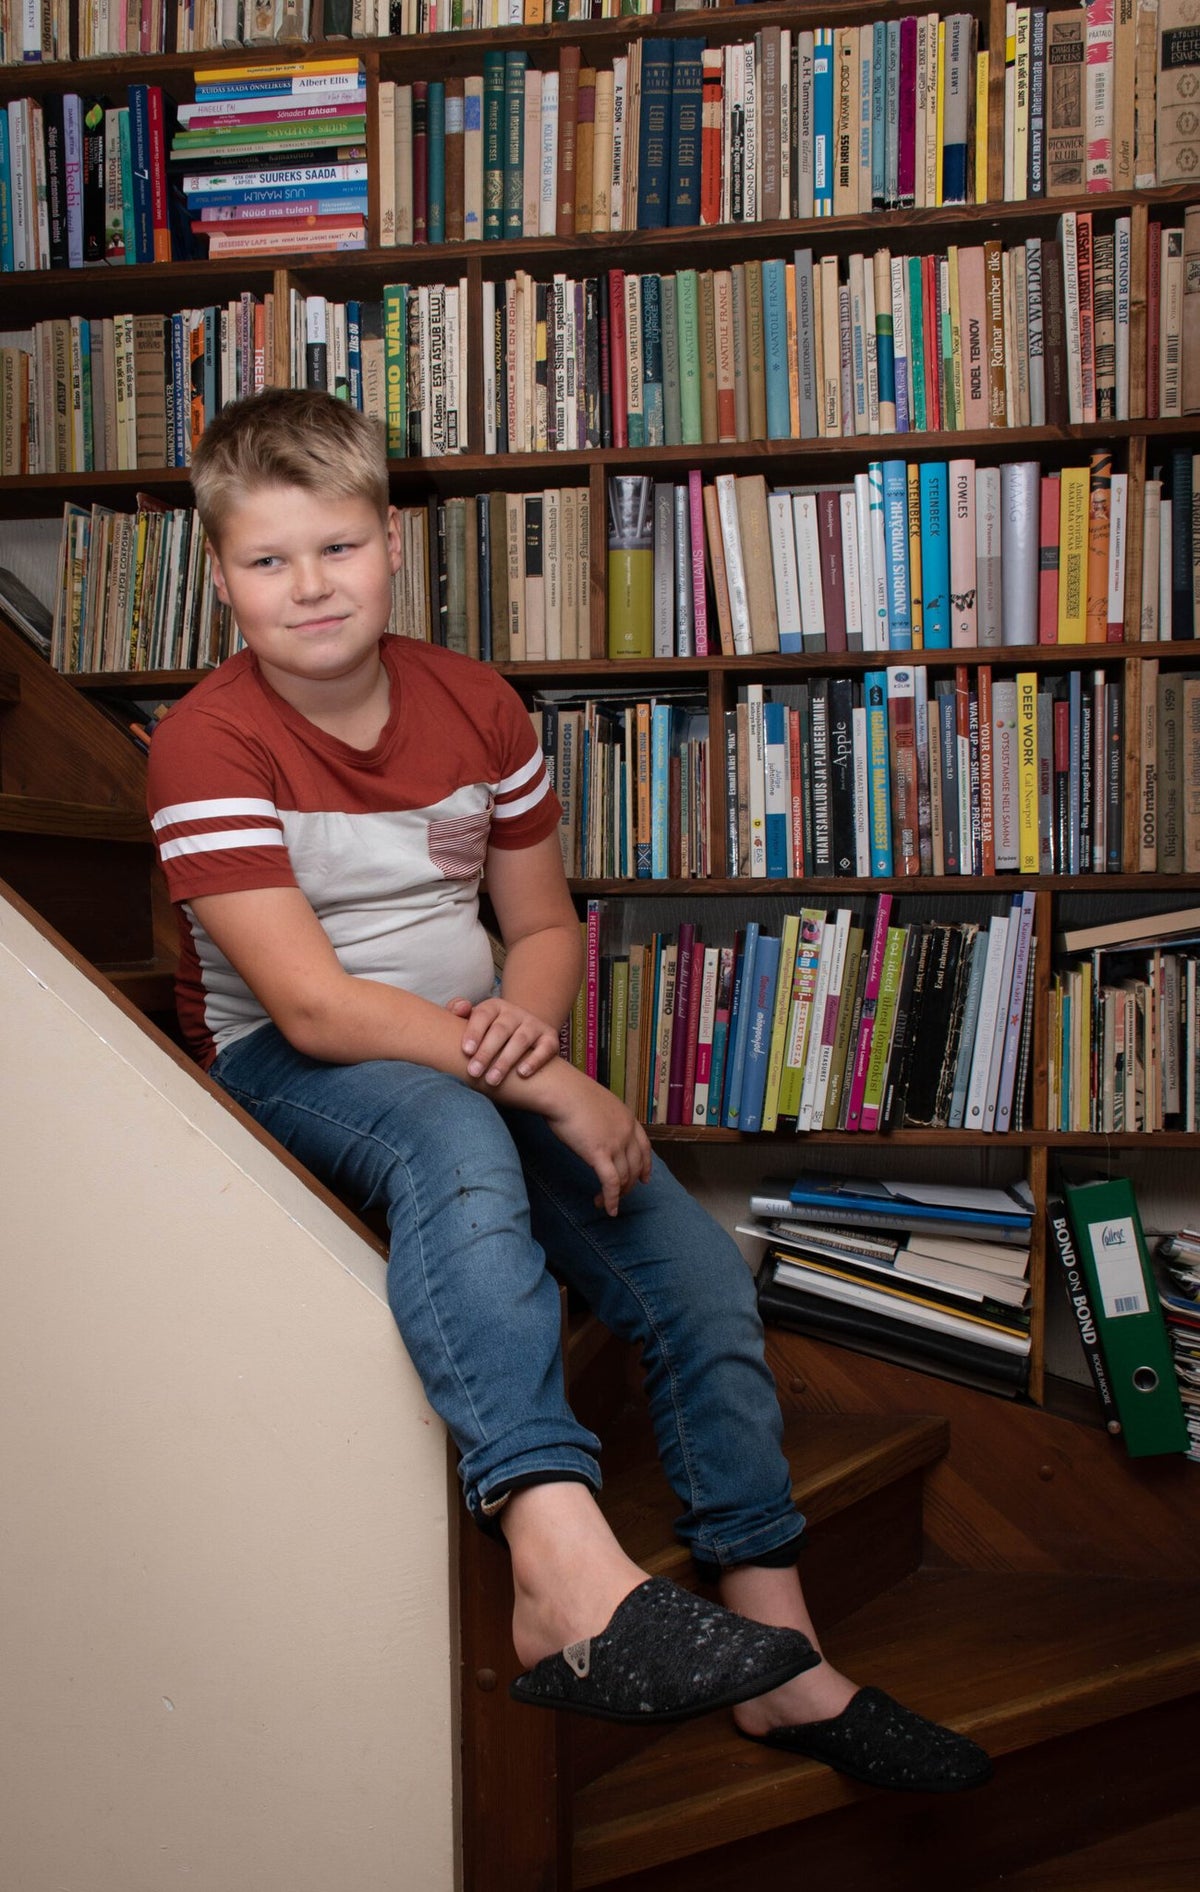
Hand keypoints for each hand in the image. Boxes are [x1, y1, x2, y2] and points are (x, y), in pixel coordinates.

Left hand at [446, 995, 561, 1085]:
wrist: (524, 1032)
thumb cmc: (488, 1032)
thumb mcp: (474, 1021)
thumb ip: (458, 1011)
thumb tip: (460, 1009)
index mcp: (494, 1007)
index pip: (483, 1015)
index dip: (474, 1032)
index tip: (466, 1051)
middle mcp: (515, 1013)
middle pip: (500, 1030)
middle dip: (486, 1052)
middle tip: (474, 1072)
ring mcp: (533, 1025)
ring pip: (521, 1040)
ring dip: (506, 1060)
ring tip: (492, 1080)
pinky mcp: (550, 1038)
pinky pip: (545, 1048)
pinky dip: (535, 1060)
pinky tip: (522, 1073)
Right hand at [540, 1064, 652, 1216]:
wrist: (561, 1091)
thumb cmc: (570, 1094)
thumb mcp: (596, 1106)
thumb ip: (603, 1121)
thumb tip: (597, 1134)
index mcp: (627, 1118)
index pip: (644, 1147)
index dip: (646, 1165)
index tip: (645, 1179)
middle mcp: (626, 1132)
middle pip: (635, 1166)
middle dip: (628, 1185)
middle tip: (619, 1196)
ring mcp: (615, 1143)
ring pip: (624, 1177)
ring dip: (616, 1195)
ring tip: (602, 1203)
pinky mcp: (600, 1154)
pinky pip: (610, 1183)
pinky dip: (611, 1199)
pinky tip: (608, 1210)